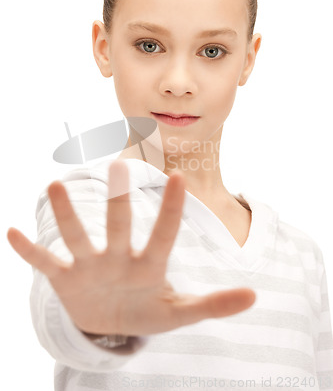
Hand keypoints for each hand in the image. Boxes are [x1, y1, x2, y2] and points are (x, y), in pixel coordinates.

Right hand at [7, 160, 255, 336]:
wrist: (112, 322)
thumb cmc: (147, 310)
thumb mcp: (179, 312)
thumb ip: (213, 304)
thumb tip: (255, 295)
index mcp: (148, 265)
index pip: (163, 234)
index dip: (171, 209)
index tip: (177, 176)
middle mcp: (118, 256)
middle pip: (118, 226)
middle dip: (119, 201)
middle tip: (120, 164)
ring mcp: (90, 265)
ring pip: (77, 236)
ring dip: (68, 214)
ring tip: (55, 186)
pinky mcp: (65, 278)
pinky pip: (44, 263)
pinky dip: (28, 251)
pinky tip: (10, 232)